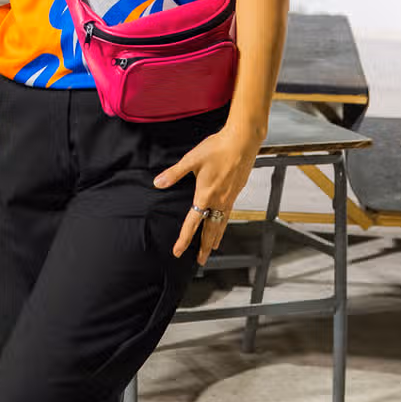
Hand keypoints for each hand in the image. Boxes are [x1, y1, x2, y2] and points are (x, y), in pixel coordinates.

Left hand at [155, 123, 264, 263]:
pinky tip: (223, 222)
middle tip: (201, 260)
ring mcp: (230, 197)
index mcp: (205, 195)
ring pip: (222, 223)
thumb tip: (158, 183)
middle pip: (211, 230)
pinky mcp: (237, 191)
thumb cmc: (217, 148)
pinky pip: (229, 214)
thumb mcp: (191, 159)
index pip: (192, 223)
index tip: (178, 251)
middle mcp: (219, 200)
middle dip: (205, 247)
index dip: (184, 239)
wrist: (242, 141)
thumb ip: (174, 173)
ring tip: (213, 248)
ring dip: (216, 237)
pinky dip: (224, 223)